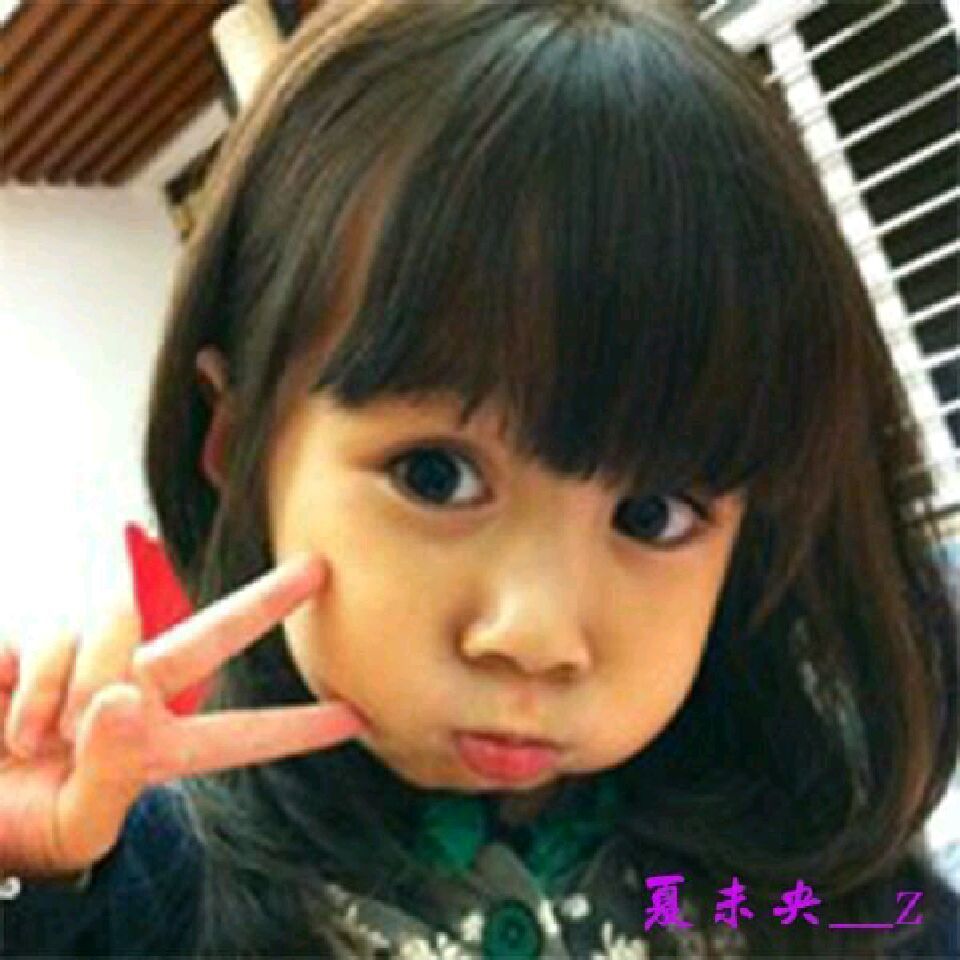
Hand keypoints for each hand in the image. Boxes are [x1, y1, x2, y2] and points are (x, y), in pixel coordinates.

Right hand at [0, 554, 365, 877]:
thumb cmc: (14, 828)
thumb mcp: (73, 829)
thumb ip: (111, 775)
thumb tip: (123, 700)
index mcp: (156, 748)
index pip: (240, 736)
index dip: (297, 728)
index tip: (356, 716)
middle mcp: (133, 693)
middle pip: (216, 632)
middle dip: (268, 599)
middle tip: (320, 568)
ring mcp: (90, 661)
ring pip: (119, 625)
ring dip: (76, 685)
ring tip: (39, 735)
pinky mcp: (40, 640)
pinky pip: (57, 638)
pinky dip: (32, 686)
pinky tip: (6, 713)